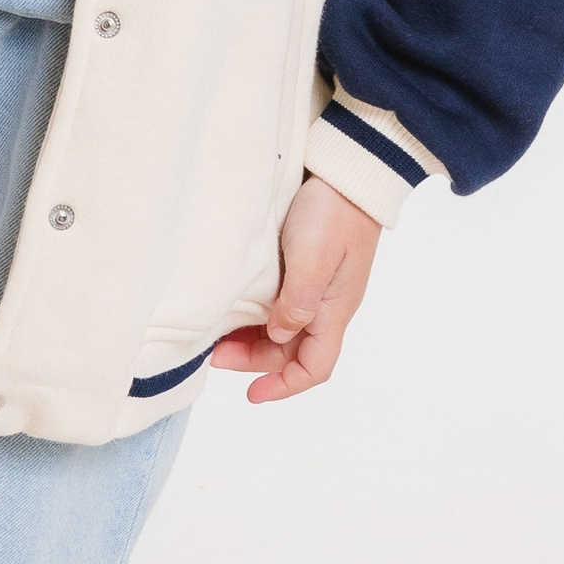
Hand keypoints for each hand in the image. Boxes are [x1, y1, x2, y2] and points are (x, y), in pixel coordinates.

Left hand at [209, 172, 381, 403]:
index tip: (251, 393)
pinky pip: (280, 304)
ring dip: (253, 338)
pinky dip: (257, 314)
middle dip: (255, 360)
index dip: (284, 386)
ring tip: (218, 335)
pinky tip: (236, 307)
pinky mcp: (304, 266)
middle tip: (215, 354)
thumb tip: (279, 336)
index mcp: (335, 309)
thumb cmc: (334, 212)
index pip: (314, 366)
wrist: (348, 171)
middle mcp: (327, 304)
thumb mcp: (313, 259)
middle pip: (292, 350)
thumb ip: (297, 303)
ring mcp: (316, 285)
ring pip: (283, 329)